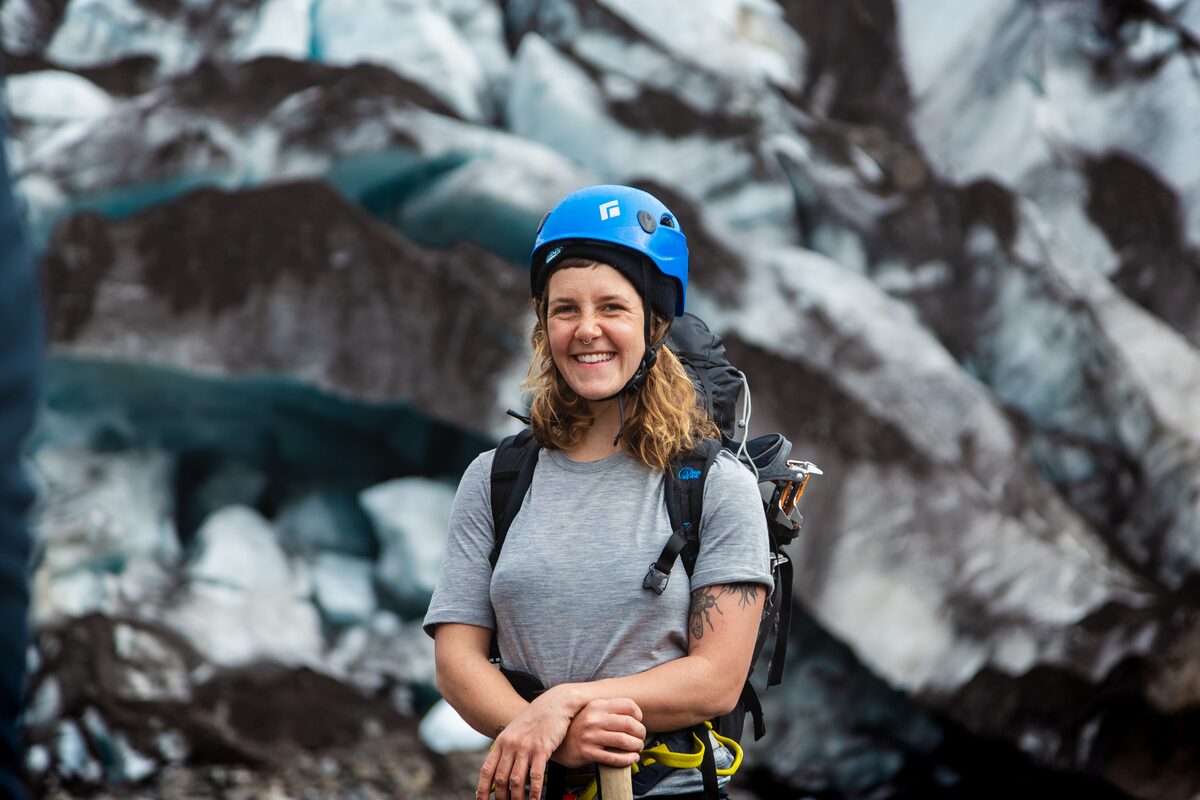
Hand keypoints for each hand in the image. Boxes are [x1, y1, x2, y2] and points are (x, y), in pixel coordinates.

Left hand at [476, 685, 578, 799]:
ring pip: (516, 780)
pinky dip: (533, 792)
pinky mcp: (542, 749)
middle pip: (501, 778)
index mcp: (502, 741)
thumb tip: (500, 771)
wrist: (554, 703)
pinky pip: (535, 776)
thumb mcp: (515, 732)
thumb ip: (507, 749)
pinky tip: (534, 799)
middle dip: (501, 797)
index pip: (487, 770)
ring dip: (517, 798)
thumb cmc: (536, 719)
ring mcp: (526, 747)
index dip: (482, 788)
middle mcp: (511, 744)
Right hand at [554, 698, 645, 768]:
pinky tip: (631, 759)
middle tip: (641, 737)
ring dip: (636, 746)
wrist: (556, 743)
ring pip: (624, 741)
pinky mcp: (588, 752)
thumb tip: (634, 714)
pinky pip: (614, 757)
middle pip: (629, 724)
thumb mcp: (590, 712)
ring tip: (637, 748)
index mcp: (597, 706)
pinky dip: (627, 759)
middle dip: (640, 733)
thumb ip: (608, 710)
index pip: (627, 705)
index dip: (638, 715)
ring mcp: (590, 736)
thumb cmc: (577, 728)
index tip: (639, 721)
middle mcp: (594, 719)